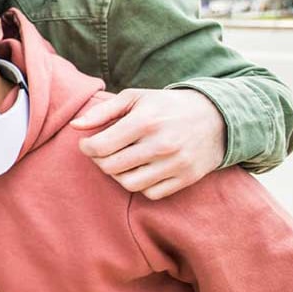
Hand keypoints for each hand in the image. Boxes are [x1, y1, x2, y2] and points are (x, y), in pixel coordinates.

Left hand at [72, 89, 225, 199]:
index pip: (100, 146)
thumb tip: (75, 126)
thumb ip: (102, 111)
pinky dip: (140, 185)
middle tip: (102, 152)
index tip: (87, 144)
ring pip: (128, 183)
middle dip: (99, 160)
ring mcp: (175, 164)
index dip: (86, 148)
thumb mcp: (135, 98)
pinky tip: (140, 169)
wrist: (217, 118)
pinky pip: (150, 193)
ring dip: (117, 174)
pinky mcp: (185, 179)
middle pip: (111, 167)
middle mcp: (160, 145)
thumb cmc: (166, 106)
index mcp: (145, 121)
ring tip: (120, 160)